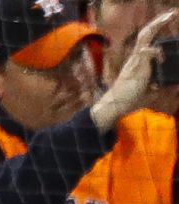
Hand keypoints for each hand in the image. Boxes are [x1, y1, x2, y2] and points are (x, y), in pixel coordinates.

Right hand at [96, 10, 178, 128]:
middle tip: (172, 13)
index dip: (156, 29)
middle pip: (146, 33)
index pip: (147, 40)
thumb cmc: (130, 99)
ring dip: (158, 25)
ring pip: (145, 36)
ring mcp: (135, 59)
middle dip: (159, 22)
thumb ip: (162, 87)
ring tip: (170, 16)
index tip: (167, 21)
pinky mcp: (137, 65)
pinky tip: (163, 58)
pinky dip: (158, 52)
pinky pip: (149, 51)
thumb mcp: (151, 92)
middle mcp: (136, 57)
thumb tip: (176, 86)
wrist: (115, 106)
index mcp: (138, 60)